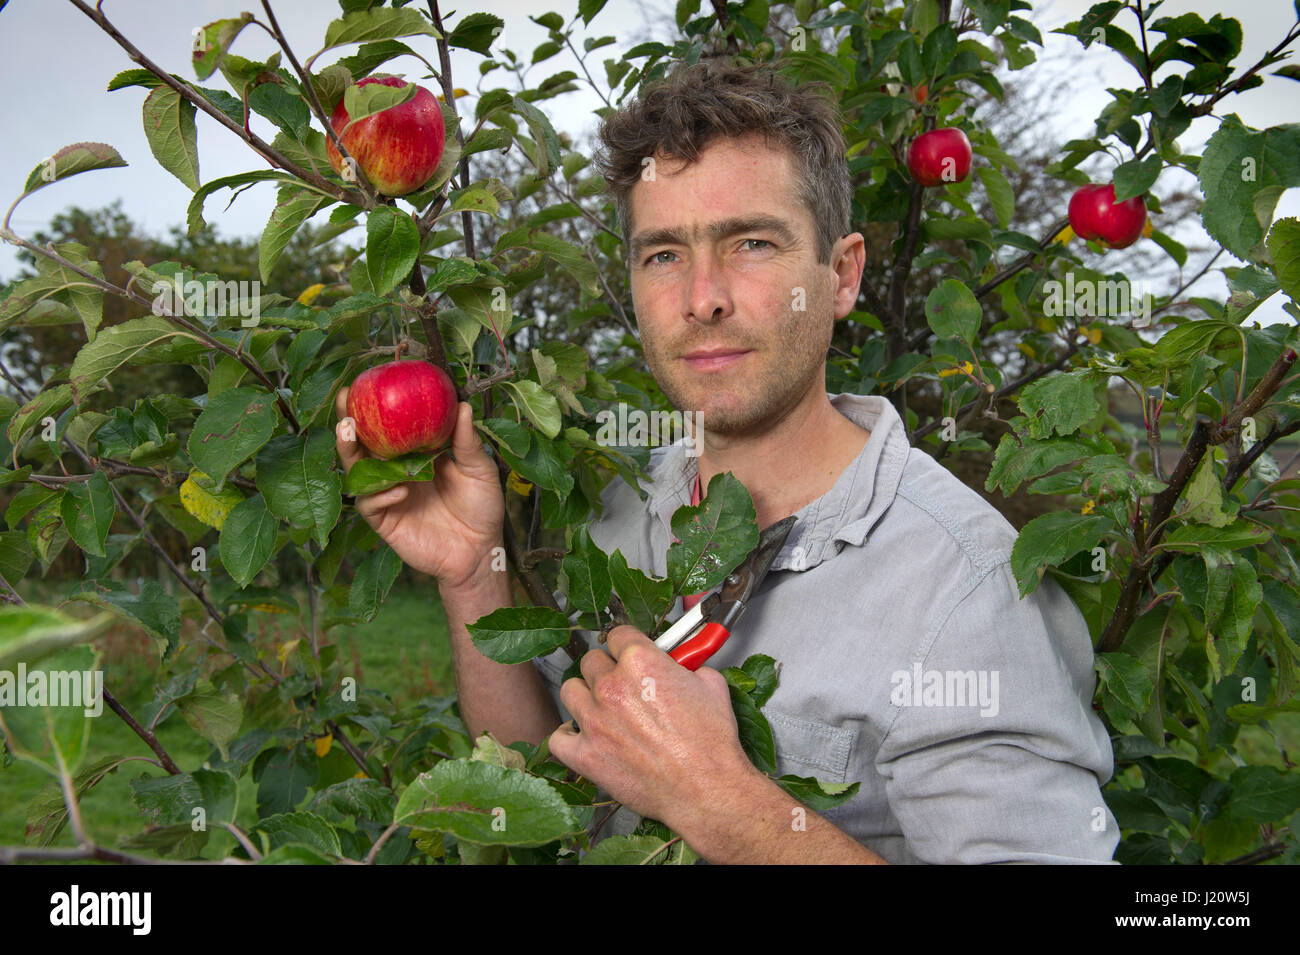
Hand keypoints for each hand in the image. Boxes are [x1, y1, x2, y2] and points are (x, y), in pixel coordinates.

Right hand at [334, 387, 504, 589]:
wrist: (481, 550)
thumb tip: (463, 406)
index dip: (375, 409)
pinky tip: (399, 488)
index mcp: (416, 456)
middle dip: (348, 423)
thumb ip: (467, 441)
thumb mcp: (480, 470)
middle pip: (363, 446)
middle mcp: (397, 473)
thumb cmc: (482, 508)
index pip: (389, 429)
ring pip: (358, 473)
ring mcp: (388, 496)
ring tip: (350, 432)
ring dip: (350, 452)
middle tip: (345, 401)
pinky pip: (372, 504)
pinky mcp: (386, 521)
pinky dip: (381, 494)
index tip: (366, 383)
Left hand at [548, 626, 756, 826]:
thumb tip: (682, 666)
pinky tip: (583, 736)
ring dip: (584, 696)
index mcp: (640, 662)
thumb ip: (689, 667)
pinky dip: (567, 736)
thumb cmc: (710, 744)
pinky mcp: (585, 754)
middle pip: (591, 660)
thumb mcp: (712, 686)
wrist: (706, 789)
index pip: (618, 634)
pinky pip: (558, 737)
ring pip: (570, 690)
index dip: (626, 643)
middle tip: (621, 683)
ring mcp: (594, 720)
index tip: (628, 652)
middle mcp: (611, 686)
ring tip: (600, 708)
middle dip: (606, 669)